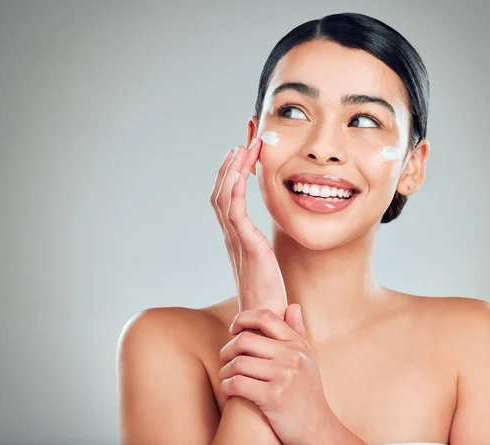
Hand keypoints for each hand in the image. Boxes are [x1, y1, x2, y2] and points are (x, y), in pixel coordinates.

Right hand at [210, 138, 286, 314]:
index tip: (240, 155)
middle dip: (231, 165)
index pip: (227, 199)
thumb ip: (263, 252)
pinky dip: (236, 190)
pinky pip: (236, 213)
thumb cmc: (267, 297)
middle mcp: (231, 236)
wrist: (263, 319)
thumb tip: (268, 246)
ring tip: (243, 148)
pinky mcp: (248, 246)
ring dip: (233, 170)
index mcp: (236, 238)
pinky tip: (243, 173)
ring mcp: (237, 241)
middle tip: (241, 143)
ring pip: (225, 197)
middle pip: (221, 192)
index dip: (230, 175)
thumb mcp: (265, 266)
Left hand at [218, 306, 334, 444]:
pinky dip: (226, 388)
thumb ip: (298, 333)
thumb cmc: (307, 395)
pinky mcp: (273, 397)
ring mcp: (283, 375)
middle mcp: (292, 356)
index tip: (233, 330)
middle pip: (245, 339)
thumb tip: (293, 306)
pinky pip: (237, 384)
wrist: (318, 430)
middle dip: (227, 350)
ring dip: (225, 373)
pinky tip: (229, 394)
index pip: (266, 317)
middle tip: (225, 362)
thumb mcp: (307, 360)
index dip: (243, 318)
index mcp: (297, 344)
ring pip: (238, 363)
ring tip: (227, 381)